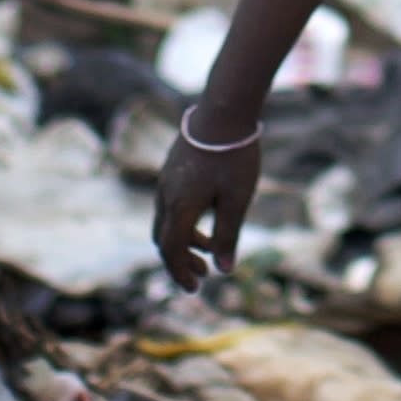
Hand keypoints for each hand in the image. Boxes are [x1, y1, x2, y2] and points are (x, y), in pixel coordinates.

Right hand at [151, 116, 265, 288]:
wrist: (223, 111)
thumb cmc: (233, 157)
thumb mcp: (237, 200)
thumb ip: (228, 236)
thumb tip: (224, 270)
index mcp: (180, 207)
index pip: (171, 250)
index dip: (180, 272)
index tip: (195, 288)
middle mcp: (166, 196)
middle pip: (164, 239)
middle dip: (180, 261)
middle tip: (203, 274)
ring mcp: (166, 181)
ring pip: (167, 221)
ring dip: (185, 241)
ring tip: (212, 247)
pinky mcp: (172, 169)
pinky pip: (170, 205)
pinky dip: (184, 221)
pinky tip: (208, 217)